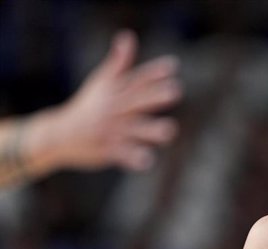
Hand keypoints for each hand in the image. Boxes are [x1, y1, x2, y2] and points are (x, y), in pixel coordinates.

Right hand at [47, 30, 181, 170]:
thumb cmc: (87, 106)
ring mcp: (110, 130)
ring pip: (133, 130)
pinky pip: (122, 154)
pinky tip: (147, 160)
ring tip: (171, 130)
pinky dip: (133, 158)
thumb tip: (128, 36)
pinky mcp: (107, 150)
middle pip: (136, 101)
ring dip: (151, 130)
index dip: (153, 73)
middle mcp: (113, 110)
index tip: (173, 66)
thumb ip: (119, 63)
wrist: (58, 135)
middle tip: (176, 91)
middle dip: (155, 96)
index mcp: (114, 92)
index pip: (136, 80)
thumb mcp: (101, 82)